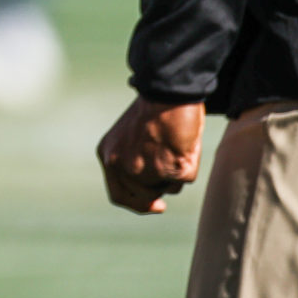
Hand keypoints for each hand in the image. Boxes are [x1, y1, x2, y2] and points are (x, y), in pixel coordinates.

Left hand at [97, 96, 204, 213]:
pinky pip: (185, 179)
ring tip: (174, 142)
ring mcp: (144, 171)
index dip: (139, 204)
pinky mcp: (168, 170)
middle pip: (145, 195)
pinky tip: (183, 142)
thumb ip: (134, 162)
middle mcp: (121, 166)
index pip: (119, 194)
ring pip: (168, 188)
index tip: (158, 207)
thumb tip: (155, 198)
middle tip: (172, 164)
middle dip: (161, 185)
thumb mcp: (131, 137)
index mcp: (108, 155)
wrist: (168, 90)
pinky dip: (190, 164)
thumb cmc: (154, 108)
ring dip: (176, 172)